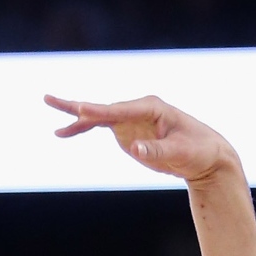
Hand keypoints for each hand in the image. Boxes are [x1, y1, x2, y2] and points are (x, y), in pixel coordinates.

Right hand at [45, 90, 237, 185]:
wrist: (206, 156)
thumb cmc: (198, 150)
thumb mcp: (181, 153)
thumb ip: (158, 150)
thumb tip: (135, 149)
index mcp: (151, 108)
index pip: (120, 110)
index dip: (99, 111)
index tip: (80, 111)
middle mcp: (137, 109)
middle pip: (103, 108)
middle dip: (78, 106)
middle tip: (50, 99)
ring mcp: (130, 120)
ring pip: (97, 116)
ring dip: (74, 116)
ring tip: (50, 108)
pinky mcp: (126, 131)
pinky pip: (99, 127)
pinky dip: (82, 129)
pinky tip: (63, 133)